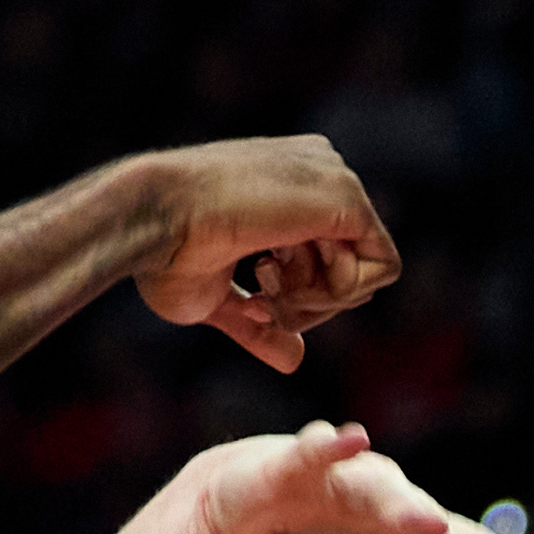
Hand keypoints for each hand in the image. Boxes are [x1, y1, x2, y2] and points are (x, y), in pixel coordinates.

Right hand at [131, 139, 400, 374]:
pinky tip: (289, 284)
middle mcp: (316, 172)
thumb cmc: (163, 252)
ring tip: (263, 282)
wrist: (151, 216)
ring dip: (314, 299)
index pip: (327, 257)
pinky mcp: (347, 198)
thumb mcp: (215, 298)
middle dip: (306, 301)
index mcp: (287, 184)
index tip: (251, 298)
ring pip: (366, 269)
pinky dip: (337, 295)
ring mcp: (333, 179)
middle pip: (349, 265)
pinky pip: (382, 267)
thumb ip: (259, 323)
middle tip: (259, 298)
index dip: (294, 296)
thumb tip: (295, 361)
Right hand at [196, 422, 533, 533]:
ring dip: (405, 506)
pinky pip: (319, 450)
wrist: (252, 504)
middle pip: (427, 521)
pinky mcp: (300, 462)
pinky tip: (354, 439)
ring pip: (382, 489)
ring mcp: (348, 476)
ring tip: (428, 526)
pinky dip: (334, 444)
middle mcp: (390, 499)